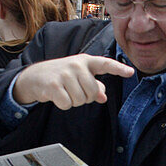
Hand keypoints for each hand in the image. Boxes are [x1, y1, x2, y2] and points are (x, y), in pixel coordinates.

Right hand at [13, 54, 133, 108]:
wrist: (34, 76)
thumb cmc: (61, 75)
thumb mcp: (79, 76)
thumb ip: (94, 85)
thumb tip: (103, 96)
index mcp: (86, 61)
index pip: (105, 64)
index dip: (119, 69)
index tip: (131, 72)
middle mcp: (76, 65)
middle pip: (93, 92)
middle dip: (85, 97)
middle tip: (74, 91)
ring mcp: (65, 74)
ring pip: (80, 100)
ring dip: (73, 101)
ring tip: (64, 92)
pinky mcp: (54, 85)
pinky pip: (67, 104)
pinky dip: (63, 105)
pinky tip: (57, 96)